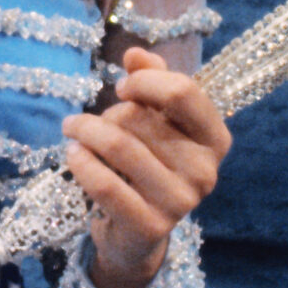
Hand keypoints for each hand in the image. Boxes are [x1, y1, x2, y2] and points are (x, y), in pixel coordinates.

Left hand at [60, 47, 230, 287]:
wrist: (140, 232)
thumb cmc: (150, 163)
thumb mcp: (158, 119)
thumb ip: (152, 81)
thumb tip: (135, 54)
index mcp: (215, 139)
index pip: (183, 92)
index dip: (144, 82)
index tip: (122, 87)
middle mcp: (205, 171)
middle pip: (140, 118)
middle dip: (109, 114)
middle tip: (95, 123)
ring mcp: (180, 202)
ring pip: (119, 146)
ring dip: (85, 131)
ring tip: (72, 130)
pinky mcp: (150, 226)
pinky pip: (105, 184)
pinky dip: (81, 162)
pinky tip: (72, 153)